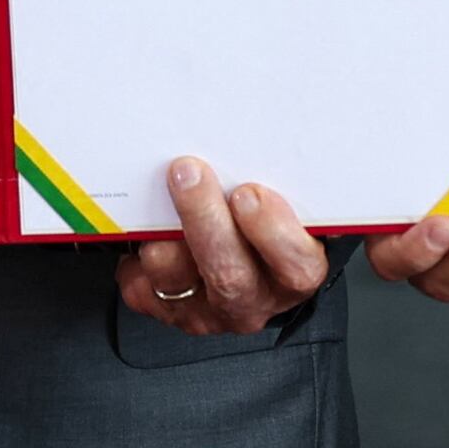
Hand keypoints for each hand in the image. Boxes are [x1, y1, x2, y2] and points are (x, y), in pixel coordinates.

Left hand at [116, 155, 328, 335]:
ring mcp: (208, 310)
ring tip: (153, 202)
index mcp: (296, 272)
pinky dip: (136, 256)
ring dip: (162, 238)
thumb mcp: (303, 207)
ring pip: (179, 280)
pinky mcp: (166, 310)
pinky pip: (142, 287)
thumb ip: (306, 188)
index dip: (273, 232)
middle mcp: (254, 298)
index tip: (250, 193)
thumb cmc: (270, 225)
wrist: (241, 261)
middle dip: (204, 219)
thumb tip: (313, 137)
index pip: (296, 264)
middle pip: (230, 273)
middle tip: (188, 172)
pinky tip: (140, 228)